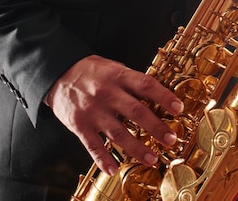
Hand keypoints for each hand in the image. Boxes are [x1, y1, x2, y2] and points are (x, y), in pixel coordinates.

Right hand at [44, 55, 183, 174]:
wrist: (58, 73)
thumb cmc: (92, 72)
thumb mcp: (114, 68)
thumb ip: (133, 82)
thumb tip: (159, 96)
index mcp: (119, 76)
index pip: (146, 85)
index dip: (164, 97)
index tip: (179, 109)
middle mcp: (107, 93)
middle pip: (136, 111)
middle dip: (156, 127)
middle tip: (170, 139)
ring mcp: (93, 110)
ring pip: (118, 132)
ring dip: (137, 148)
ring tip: (152, 159)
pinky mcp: (79, 125)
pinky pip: (93, 145)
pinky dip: (103, 159)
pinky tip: (113, 169)